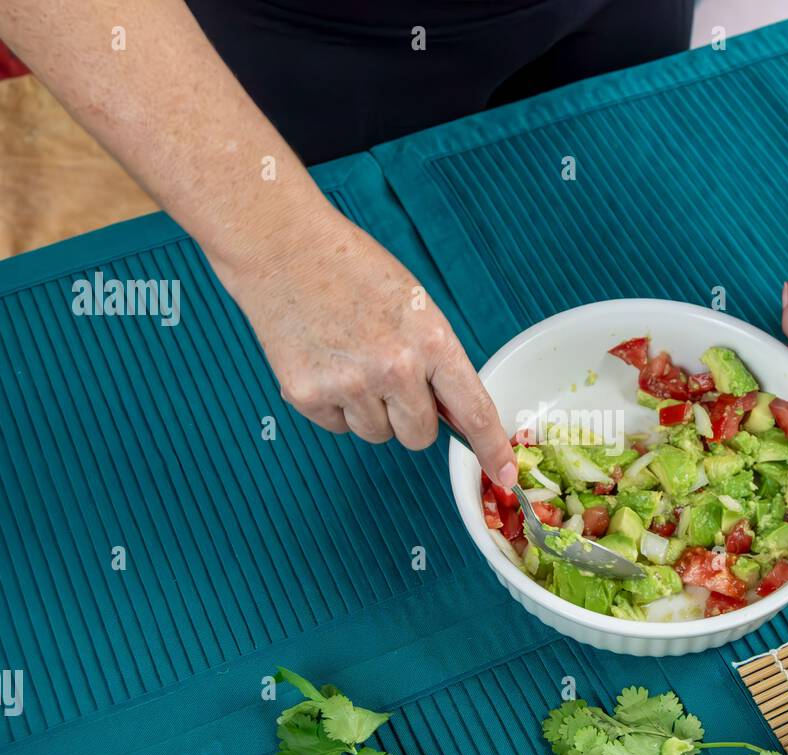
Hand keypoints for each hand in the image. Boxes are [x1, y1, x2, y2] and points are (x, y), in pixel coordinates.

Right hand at [214, 213, 516, 484]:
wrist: (283, 248)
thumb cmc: (352, 271)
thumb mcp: (415, 307)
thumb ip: (437, 360)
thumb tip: (453, 414)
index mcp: (431, 341)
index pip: (473, 410)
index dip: (491, 447)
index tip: (503, 473)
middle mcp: (394, 368)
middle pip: (420, 436)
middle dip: (412, 417)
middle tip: (389, 375)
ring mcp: (349, 385)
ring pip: (378, 434)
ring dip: (370, 410)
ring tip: (351, 358)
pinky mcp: (307, 396)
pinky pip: (338, 427)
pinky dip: (334, 405)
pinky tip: (325, 362)